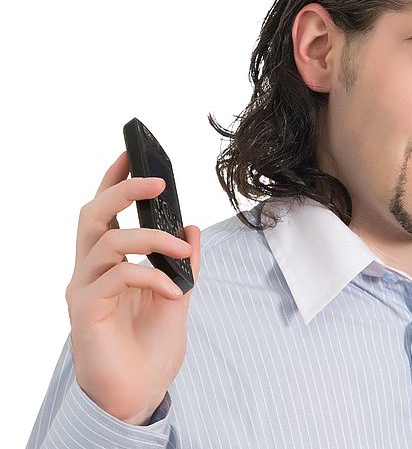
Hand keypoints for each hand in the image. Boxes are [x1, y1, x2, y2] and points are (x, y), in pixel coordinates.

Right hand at [65, 151, 200, 424]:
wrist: (139, 394)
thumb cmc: (151, 347)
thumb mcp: (178, 296)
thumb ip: (183, 263)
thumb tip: (192, 227)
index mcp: (109, 263)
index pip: (106, 213)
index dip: (114, 180)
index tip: (132, 153)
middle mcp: (90, 270)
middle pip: (93, 213)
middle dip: (124, 190)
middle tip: (159, 183)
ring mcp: (85, 289)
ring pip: (108, 240)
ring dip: (152, 239)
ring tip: (181, 252)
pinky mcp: (86, 310)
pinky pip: (118, 276)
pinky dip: (151, 277)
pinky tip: (173, 294)